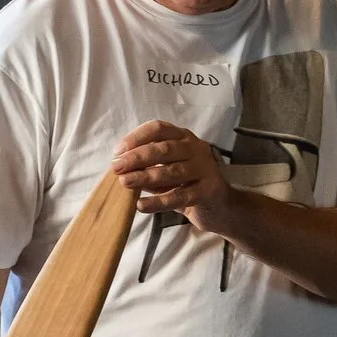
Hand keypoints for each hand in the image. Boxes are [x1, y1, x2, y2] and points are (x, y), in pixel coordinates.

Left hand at [113, 121, 234, 229]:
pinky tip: (141, 205)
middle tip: (116, 168)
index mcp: (184, 138)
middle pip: (164, 149)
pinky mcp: (209, 191)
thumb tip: (121, 168)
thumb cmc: (187, 185)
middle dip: (137, 157)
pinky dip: (159, 201)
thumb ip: (148, 166)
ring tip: (125, 182)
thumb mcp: (167, 170)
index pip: (159, 129)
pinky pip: (180, 196)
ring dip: (145, 177)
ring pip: (172, 171)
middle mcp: (196, 149)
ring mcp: (205, 169)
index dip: (136, 137)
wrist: (220, 207)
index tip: (117, 151)